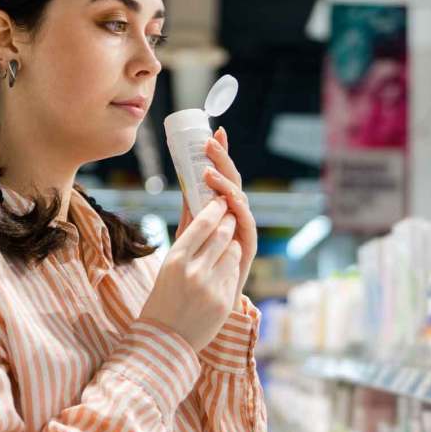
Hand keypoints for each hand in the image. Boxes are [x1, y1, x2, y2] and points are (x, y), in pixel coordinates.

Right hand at [140, 197, 241, 352]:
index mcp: (175, 259)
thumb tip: (196, 208)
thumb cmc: (163, 298)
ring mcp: (211, 287)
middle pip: (222, 234)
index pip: (203, 224)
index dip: (216, 209)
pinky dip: (230, 268)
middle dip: (229, 222)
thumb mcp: (167, 267)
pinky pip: (234, 274)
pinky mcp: (224, 301)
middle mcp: (194, 271)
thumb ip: (186, 240)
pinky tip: (221, 272)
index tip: (220, 201)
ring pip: (234, 252)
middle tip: (229, 216)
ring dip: (232, 244)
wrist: (164, 340)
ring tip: (226, 245)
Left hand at [204, 127, 256, 311]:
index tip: (214, 131)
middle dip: (222, 159)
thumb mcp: (190, 231)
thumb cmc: (199, 264)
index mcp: (222, 206)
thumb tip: (183, 181)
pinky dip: (237, 208)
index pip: (222, 174)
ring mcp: (243, 227)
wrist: (207, 299)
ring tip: (208, 170)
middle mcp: (235, 212)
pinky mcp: (248, 244)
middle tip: (210, 142)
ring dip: (225, 181)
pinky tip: (228, 198)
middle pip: (232, 180)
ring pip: (238, 197)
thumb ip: (191, 209)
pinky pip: (245, 222)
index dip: (220, 154)